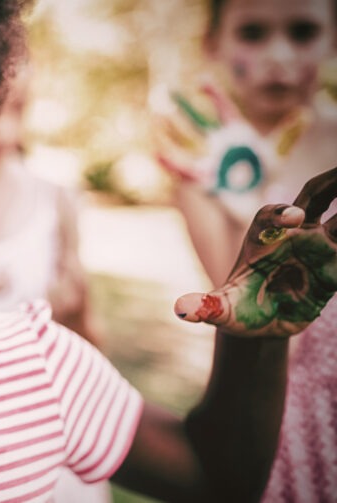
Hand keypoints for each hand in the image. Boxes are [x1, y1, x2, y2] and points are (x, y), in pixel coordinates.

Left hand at [175, 167, 336, 335]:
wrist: (259, 322)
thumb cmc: (237, 312)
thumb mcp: (221, 312)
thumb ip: (206, 307)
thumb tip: (182, 310)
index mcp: (262, 239)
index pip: (272, 216)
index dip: (282, 214)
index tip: (296, 218)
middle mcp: (293, 234)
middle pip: (317, 194)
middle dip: (334, 181)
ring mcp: (320, 244)